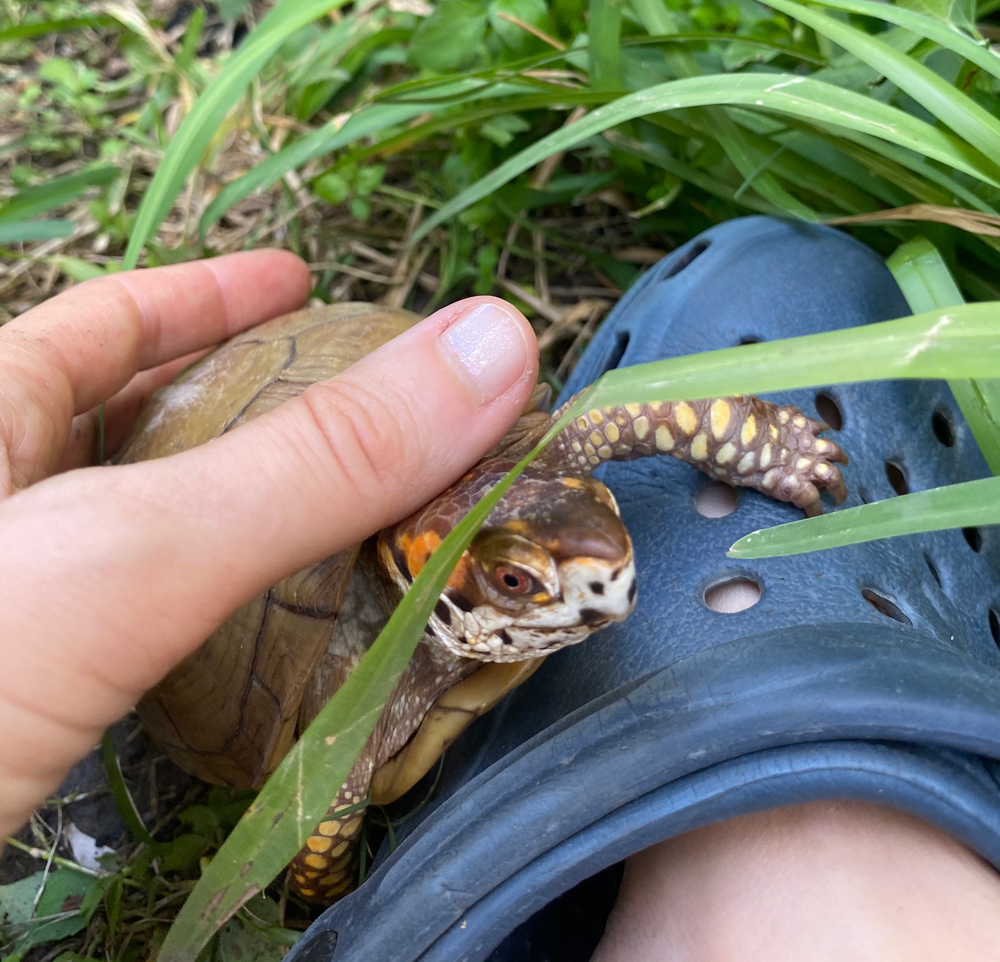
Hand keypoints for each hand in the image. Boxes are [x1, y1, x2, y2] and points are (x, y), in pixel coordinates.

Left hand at [0, 251, 536, 837]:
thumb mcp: (117, 556)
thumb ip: (307, 465)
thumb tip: (492, 346)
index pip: (101, 326)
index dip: (210, 294)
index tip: (303, 277)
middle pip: (127, 433)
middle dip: (245, 408)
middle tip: (356, 410)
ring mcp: (14, 628)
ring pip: (141, 547)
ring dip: (240, 527)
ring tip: (340, 516)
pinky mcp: (26, 726)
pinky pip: (138, 650)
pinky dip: (215, 636)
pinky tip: (268, 648)